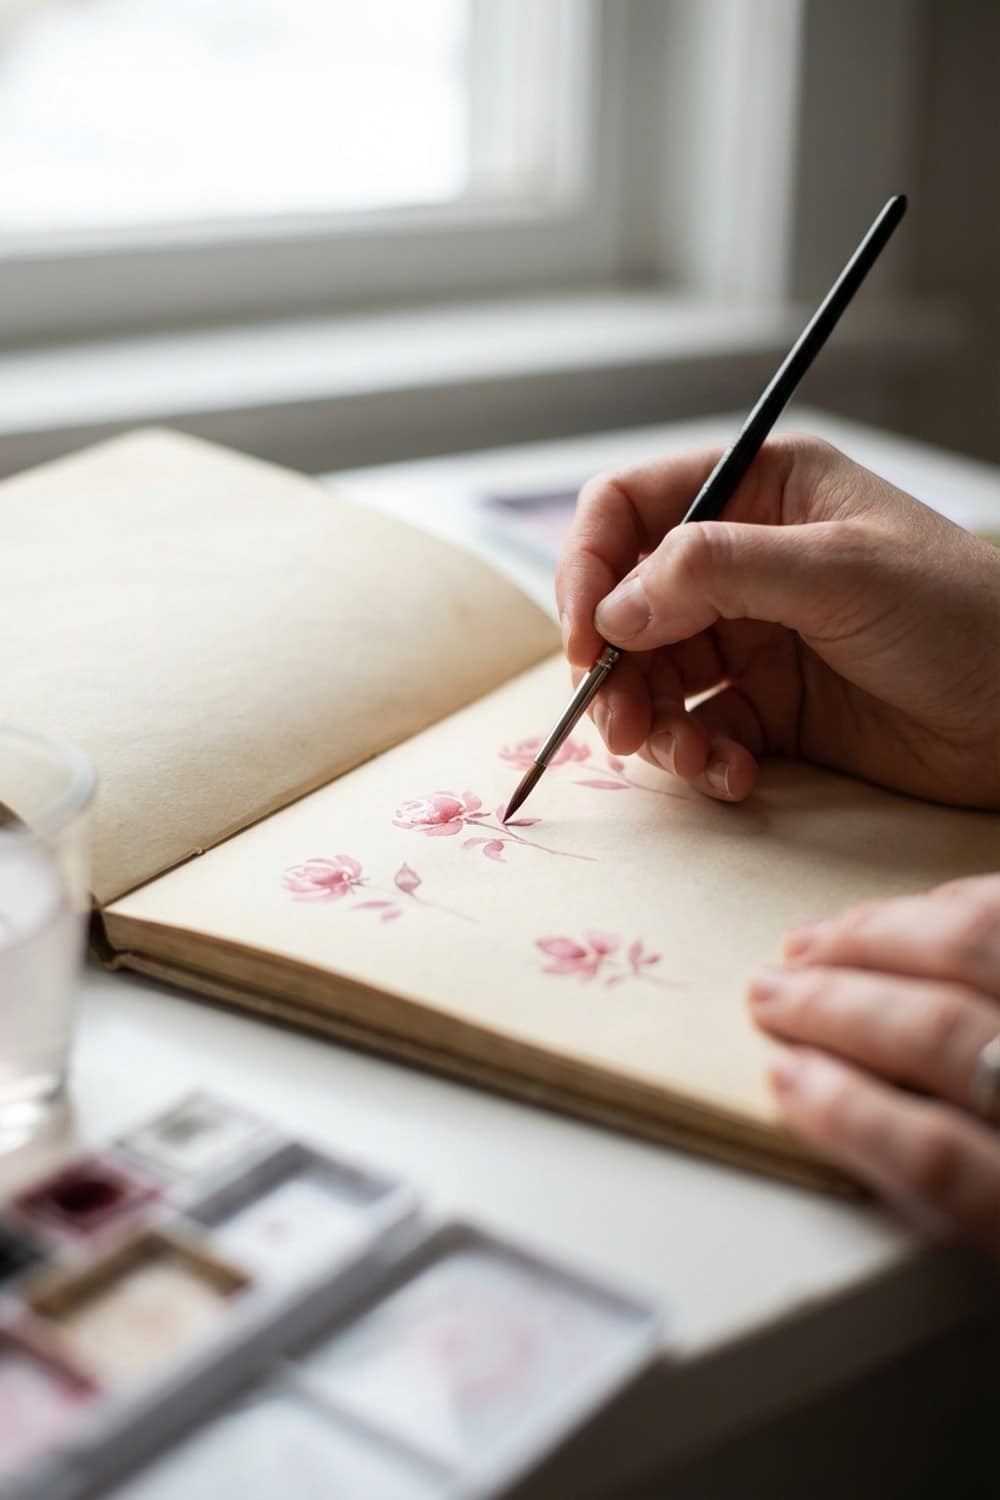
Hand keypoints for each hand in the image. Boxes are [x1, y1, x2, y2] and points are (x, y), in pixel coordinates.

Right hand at [555, 435, 999, 806]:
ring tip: (686, 758)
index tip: (585, 637)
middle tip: (620, 724)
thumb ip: (718, 571)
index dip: (589, 567)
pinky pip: (700, 730)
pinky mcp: (771, 709)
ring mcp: (755, 637)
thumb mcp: (840, 572)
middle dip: (615, 666)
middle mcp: (745, 561)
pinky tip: (734, 776)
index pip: (630, 508)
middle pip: (627, 605)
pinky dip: (701, 758)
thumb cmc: (964, 615)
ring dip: (652, 723)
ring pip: (654, 677)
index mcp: (761, 490)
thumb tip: (614, 607)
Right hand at [749, 875, 999, 1253]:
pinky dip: (954, 901)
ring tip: (809, 945)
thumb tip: (836, 1121)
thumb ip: (954, 1191)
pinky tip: (910, 911)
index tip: (780, 1083)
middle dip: (838, 1011)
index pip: (943, 1164)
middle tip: (764, 996)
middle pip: (944, 1038)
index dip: (851, 1120)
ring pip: (979, 947)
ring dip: (878, 939)